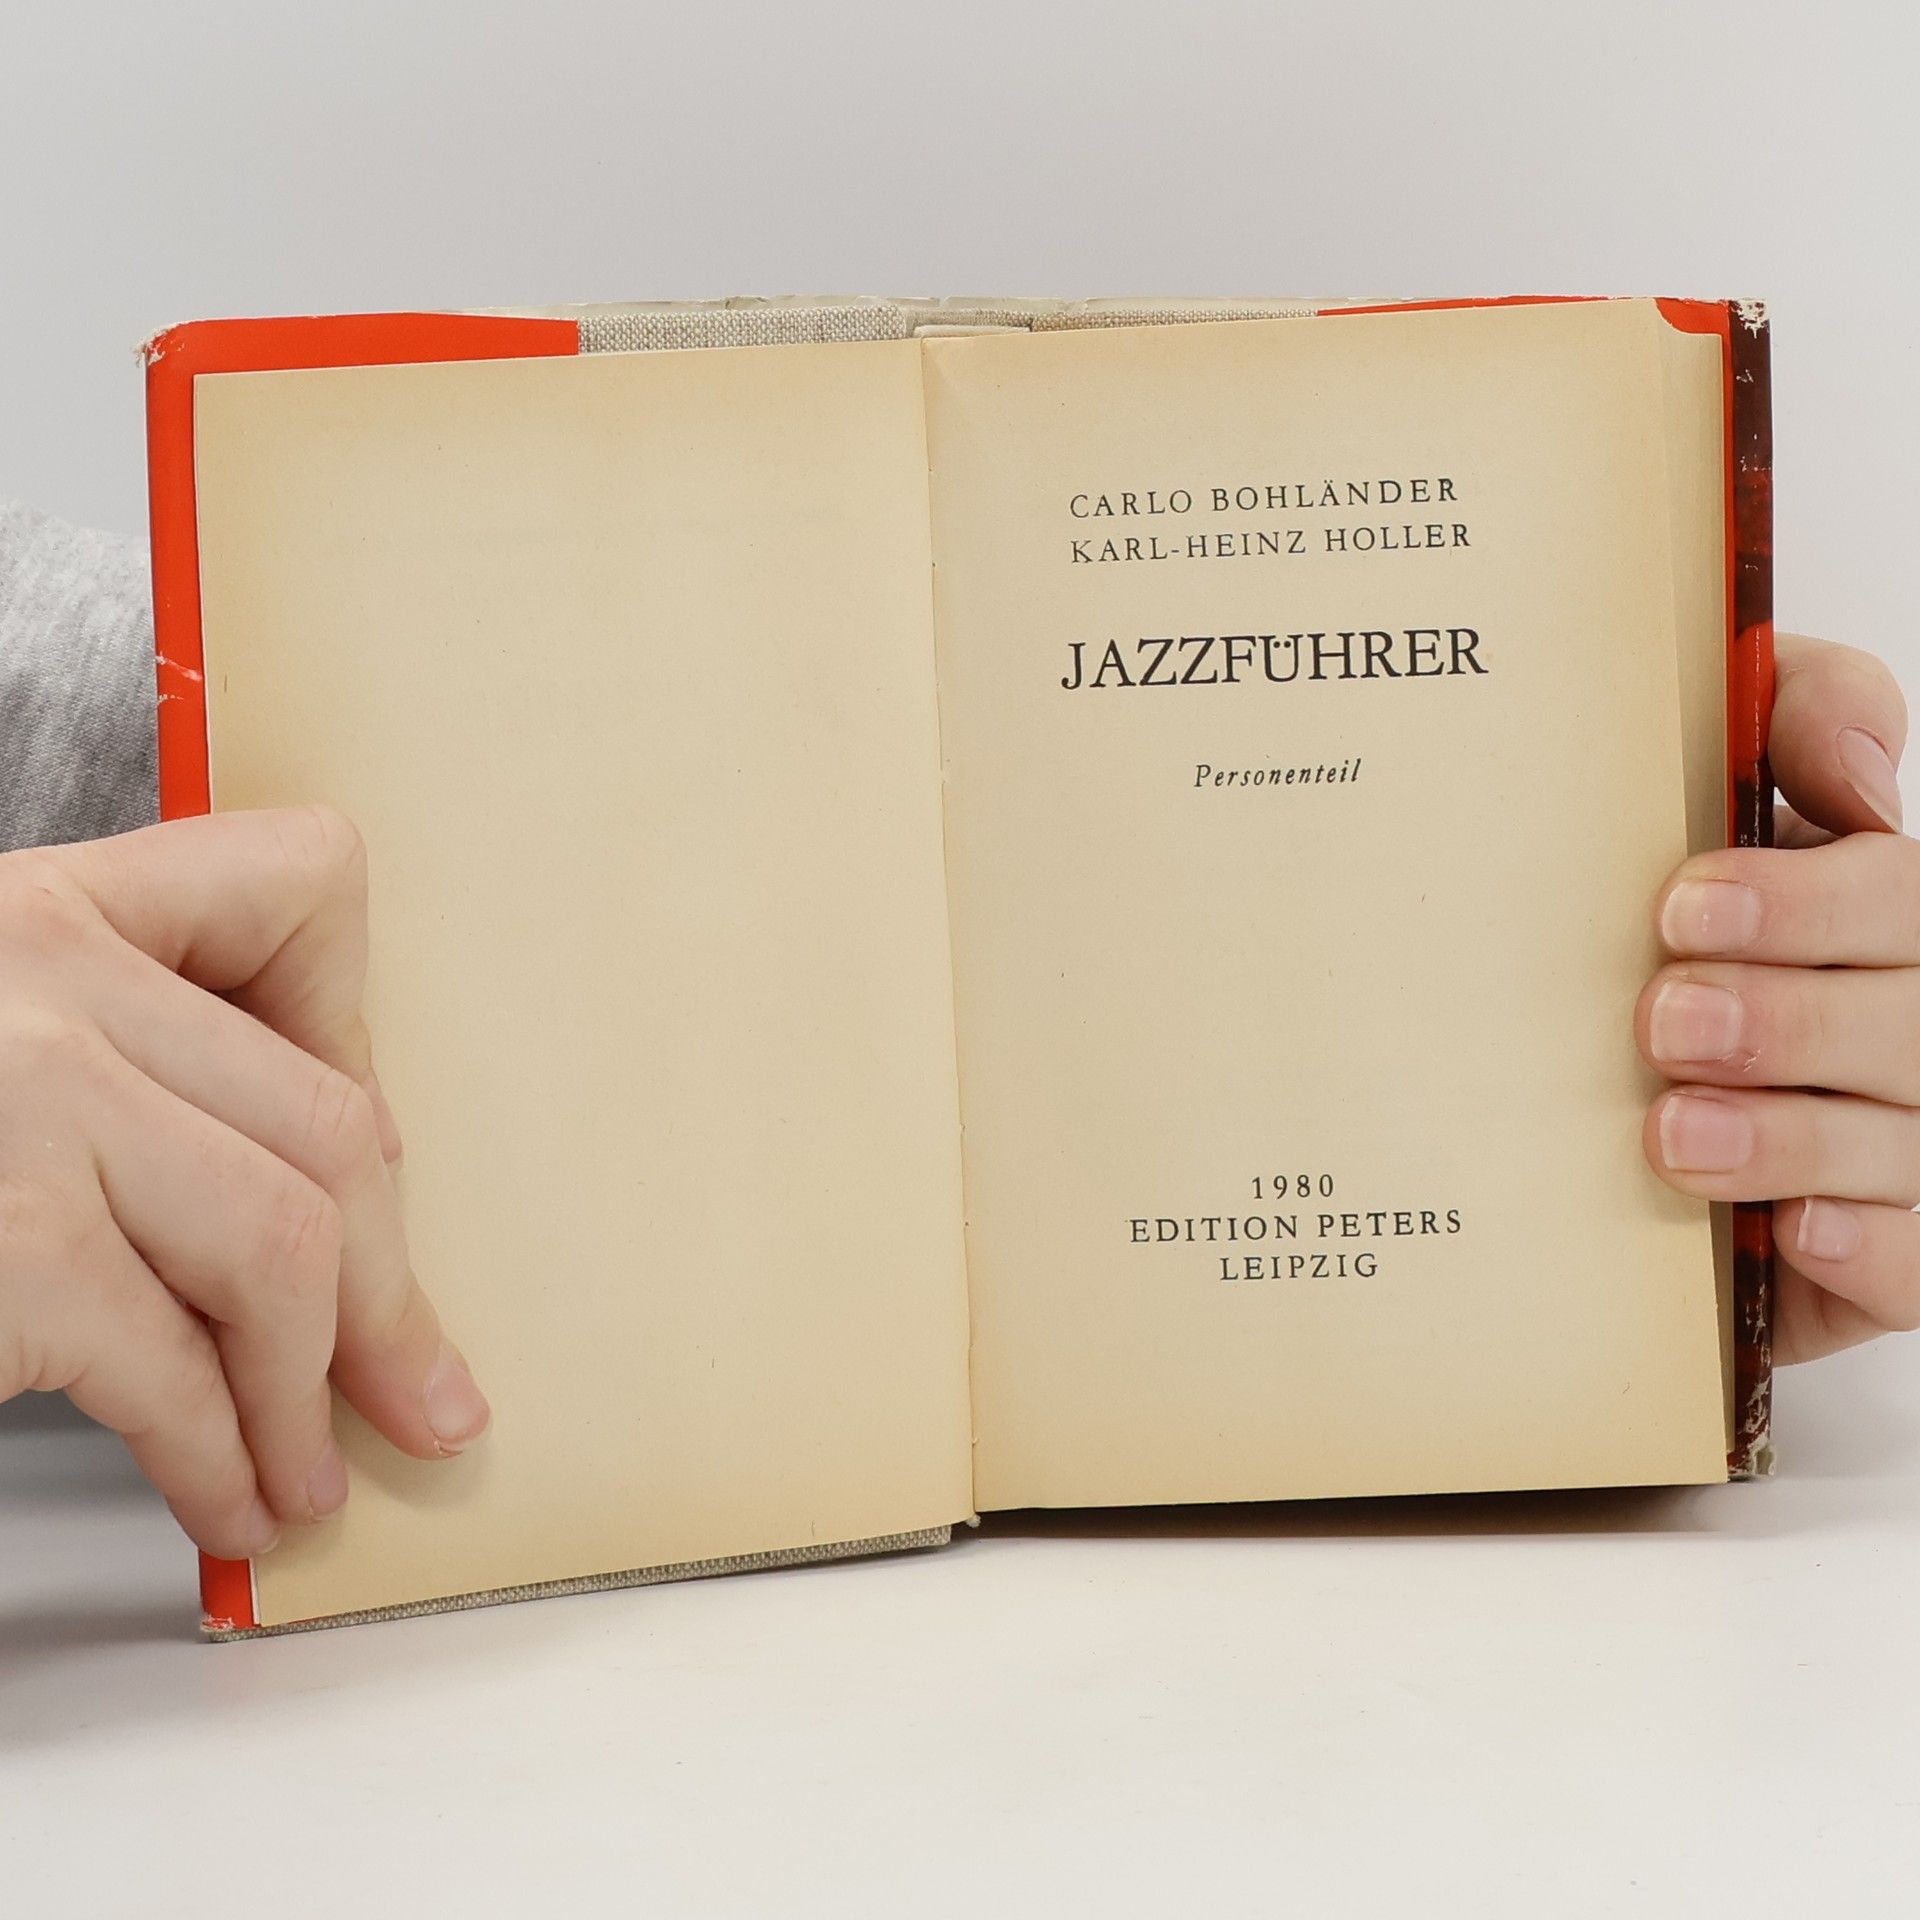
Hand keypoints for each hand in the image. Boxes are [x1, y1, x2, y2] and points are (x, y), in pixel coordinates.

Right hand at [0, 806, 487, 1555]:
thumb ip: (104, 1067)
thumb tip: (292, 1211)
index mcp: (42, 909)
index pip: (296, 886)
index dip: (357, 1025)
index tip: (366, 1148)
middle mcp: (43, 974)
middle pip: (330, 1118)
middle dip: (387, 1282)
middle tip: (415, 1385)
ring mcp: (25, 1096)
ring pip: (287, 1238)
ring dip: (314, 1386)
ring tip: (308, 1470)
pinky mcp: (4, 1241)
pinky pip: (179, 1360)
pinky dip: (224, 1454)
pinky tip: (228, 1499)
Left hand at [1639, 632, 1915, 1360]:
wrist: (1627, 1122)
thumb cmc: (1695, 931)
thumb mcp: (1730, 791)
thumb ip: (1795, 723)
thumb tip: (1856, 773)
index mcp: (1895, 918)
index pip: (1901, 896)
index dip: (1807, 901)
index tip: (1683, 907)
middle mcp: (1918, 1029)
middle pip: (1915, 1023)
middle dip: (1789, 1022)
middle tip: (1666, 1020)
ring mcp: (1918, 1150)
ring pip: (1912, 1150)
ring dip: (1793, 1139)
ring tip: (1675, 1133)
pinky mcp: (1899, 1262)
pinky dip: (1867, 1247)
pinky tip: (1794, 1230)